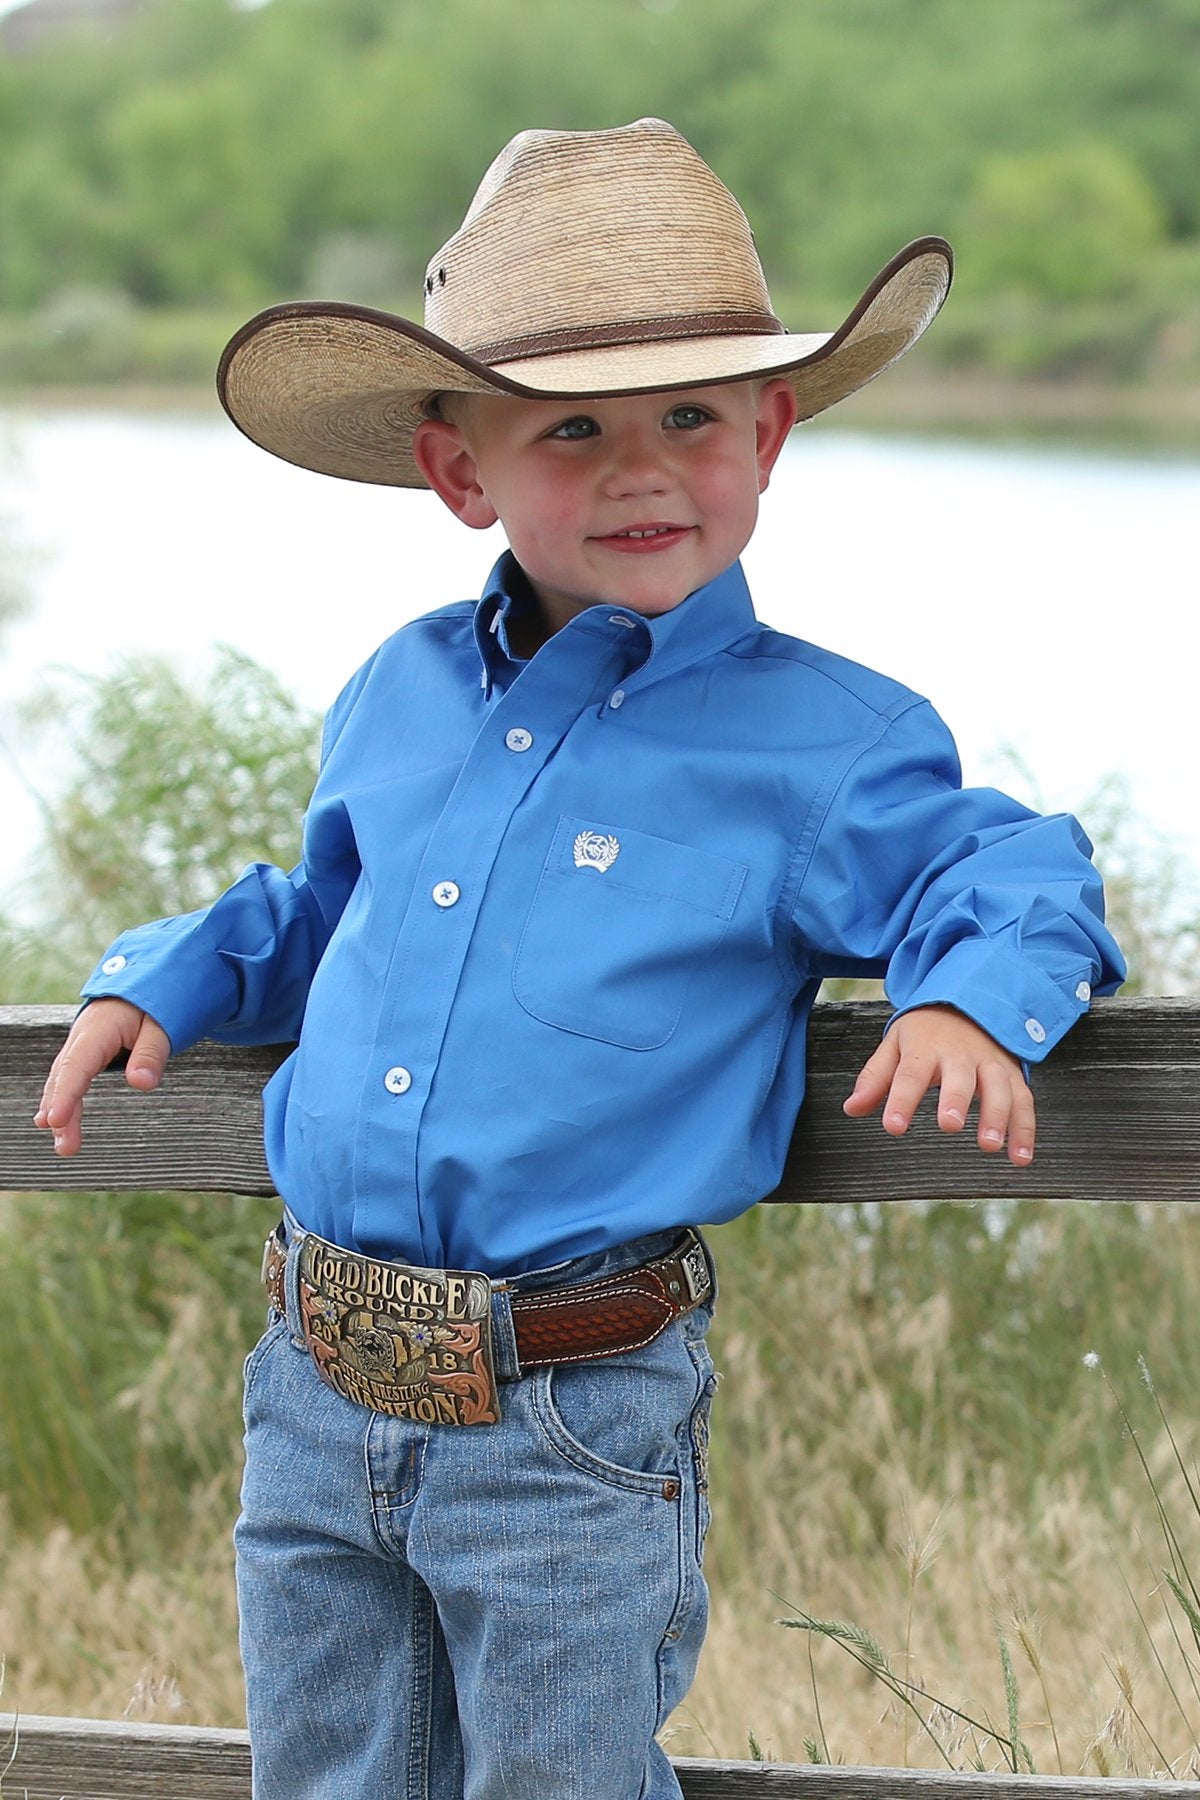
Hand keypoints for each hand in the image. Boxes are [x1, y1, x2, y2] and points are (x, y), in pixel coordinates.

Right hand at [34, 998, 170, 1156]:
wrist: (140, 982)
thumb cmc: (152, 1002)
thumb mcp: (160, 1023)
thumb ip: (150, 1053)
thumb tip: (142, 1084)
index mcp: (97, 1030)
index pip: (77, 1066)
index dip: (66, 1094)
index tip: (57, 1120)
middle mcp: (80, 1039)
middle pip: (66, 1078)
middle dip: (62, 1112)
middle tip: (66, 1147)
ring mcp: (79, 1046)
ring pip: (62, 1080)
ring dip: (58, 1110)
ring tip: (61, 1142)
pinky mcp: (83, 1053)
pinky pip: (67, 1077)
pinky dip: (59, 1098)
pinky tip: (51, 1121)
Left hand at [842, 1003, 1034, 1165]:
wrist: (967, 1003)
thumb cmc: (926, 1032)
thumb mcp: (894, 1045)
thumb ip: (875, 1078)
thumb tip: (852, 1109)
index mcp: (924, 1048)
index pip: (910, 1075)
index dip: (901, 1100)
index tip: (893, 1126)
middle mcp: (960, 1055)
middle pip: (960, 1077)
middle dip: (956, 1100)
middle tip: (950, 1124)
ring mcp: (990, 1063)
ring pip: (998, 1088)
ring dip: (997, 1116)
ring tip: (990, 1146)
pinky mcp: (1012, 1074)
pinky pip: (1023, 1100)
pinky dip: (1025, 1129)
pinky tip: (1020, 1157)